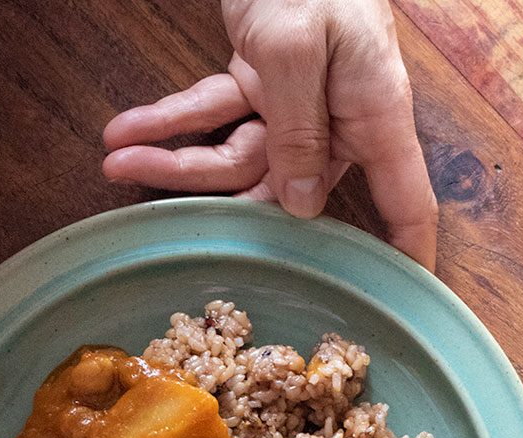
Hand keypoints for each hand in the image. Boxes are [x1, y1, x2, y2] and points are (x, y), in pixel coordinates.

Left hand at [102, 0, 437, 269]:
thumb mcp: (301, 46)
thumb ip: (299, 129)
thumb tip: (300, 206)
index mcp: (374, 119)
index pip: (406, 204)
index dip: (407, 257)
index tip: (399, 306)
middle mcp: (338, 127)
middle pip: (284, 196)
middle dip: (217, 211)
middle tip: (161, 229)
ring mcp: (296, 111)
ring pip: (235, 159)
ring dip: (172, 159)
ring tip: (115, 161)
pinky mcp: (259, 84)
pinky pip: (213, 113)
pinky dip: (170, 119)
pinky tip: (126, 131)